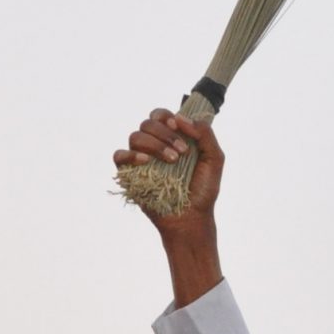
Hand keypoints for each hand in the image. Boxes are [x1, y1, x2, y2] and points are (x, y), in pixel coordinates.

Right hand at [114, 110, 224, 225]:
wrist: (192, 218)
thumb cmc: (203, 190)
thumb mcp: (214, 159)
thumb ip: (204, 134)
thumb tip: (180, 117)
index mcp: (170, 139)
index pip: (160, 116)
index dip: (165, 116)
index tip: (177, 126)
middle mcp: (153, 146)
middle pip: (147, 123)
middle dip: (165, 134)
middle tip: (181, 153)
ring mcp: (140, 160)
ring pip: (135, 136)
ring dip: (154, 145)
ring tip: (172, 162)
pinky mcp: (129, 175)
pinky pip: (119, 155)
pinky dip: (130, 155)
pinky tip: (145, 161)